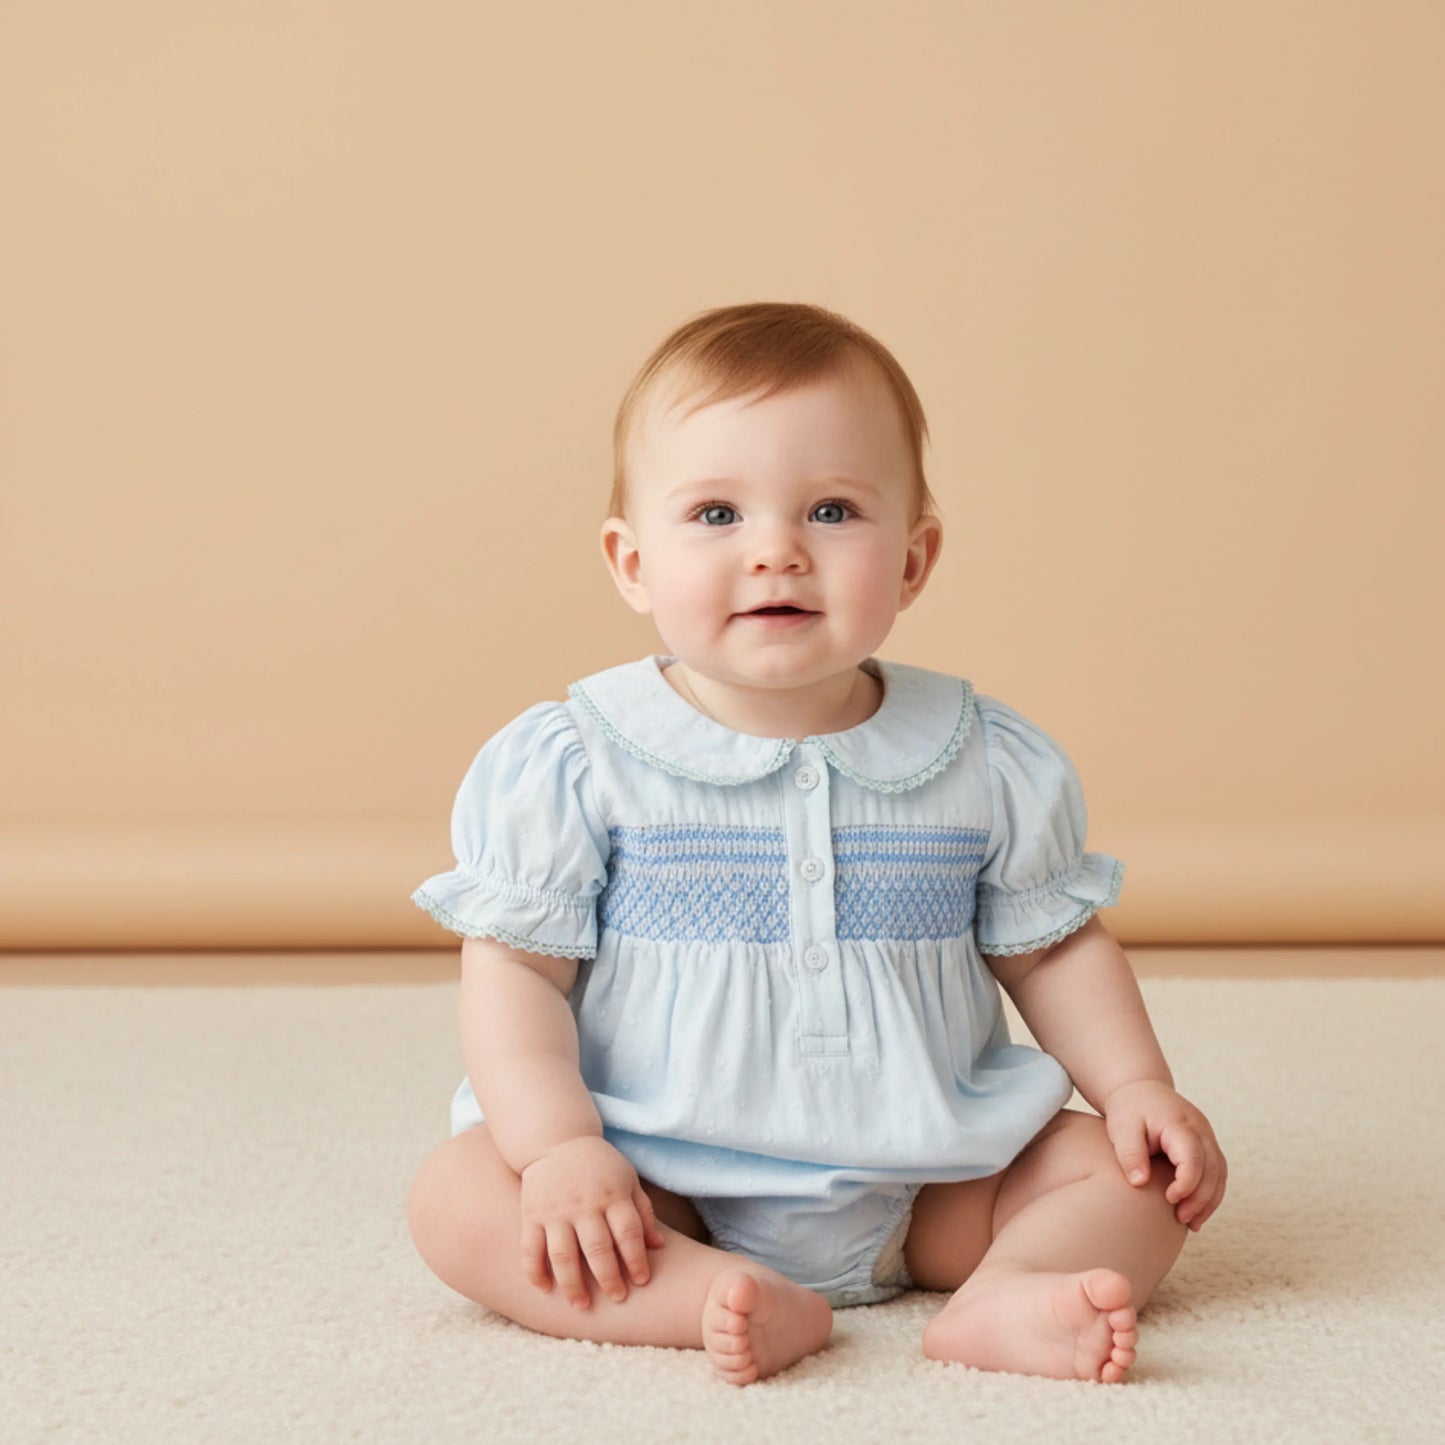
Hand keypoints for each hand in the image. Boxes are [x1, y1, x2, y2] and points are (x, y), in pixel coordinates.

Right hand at [518, 1135, 666, 1308]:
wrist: (556, 1140)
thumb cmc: (599, 1165)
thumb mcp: (628, 1179)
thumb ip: (643, 1212)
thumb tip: (660, 1246)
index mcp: (612, 1194)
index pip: (628, 1232)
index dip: (636, 1260)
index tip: (641, 1281)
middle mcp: (584, 1204)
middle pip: (597, 1248)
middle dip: (609, 1278)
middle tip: (617, 1299)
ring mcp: (555, 1210)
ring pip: (563, 1255)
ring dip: (572, 1284)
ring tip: (581, 1305)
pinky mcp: (531, 1214)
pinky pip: (530, 1248)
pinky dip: (535, 1271)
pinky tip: (544, 1289)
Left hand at [1101, 1080, 1226, 1231]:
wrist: (1139, 1088)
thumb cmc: (1129, 1109)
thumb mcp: (1121, 1127)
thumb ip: (1130, 1153)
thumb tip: (1139, 1183)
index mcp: (1179, 1123)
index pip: (1193, 1157)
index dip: (1186, 1183)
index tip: (1169, 1199)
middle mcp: (1200, 1128)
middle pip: (1213, 1168)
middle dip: (1201, 1198)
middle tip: (1182, 1219)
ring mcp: (1207, 1135)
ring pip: (1220, 1173)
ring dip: (1210, 1200)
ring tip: (1192, 1223)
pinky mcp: (1206, 1144)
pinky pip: (1217, 1172)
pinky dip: (1211, 1193)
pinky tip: (1197, 1213)